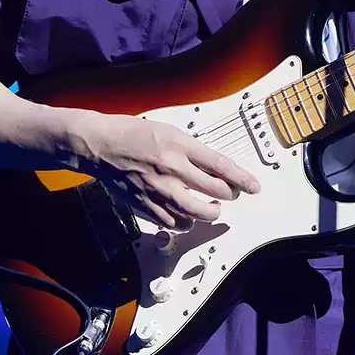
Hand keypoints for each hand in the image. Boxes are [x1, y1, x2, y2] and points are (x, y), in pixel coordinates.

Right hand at [73, 113, 260, 235]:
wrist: (99, 146)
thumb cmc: (133, 134)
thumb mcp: (168, 132)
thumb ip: (192, 151)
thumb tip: (216, 168)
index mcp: (179, 146)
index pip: (220, 165)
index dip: (242, 179)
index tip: (254, 186)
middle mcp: (172, 169)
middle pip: (215, 192)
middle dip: (228, 195)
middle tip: (228, 194)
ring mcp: (159, 190)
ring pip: (197, 213)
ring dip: (209, 212)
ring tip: (209, 206)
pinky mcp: (146, 206)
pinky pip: (175, 223)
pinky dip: (185, 221)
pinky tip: (184, 213)